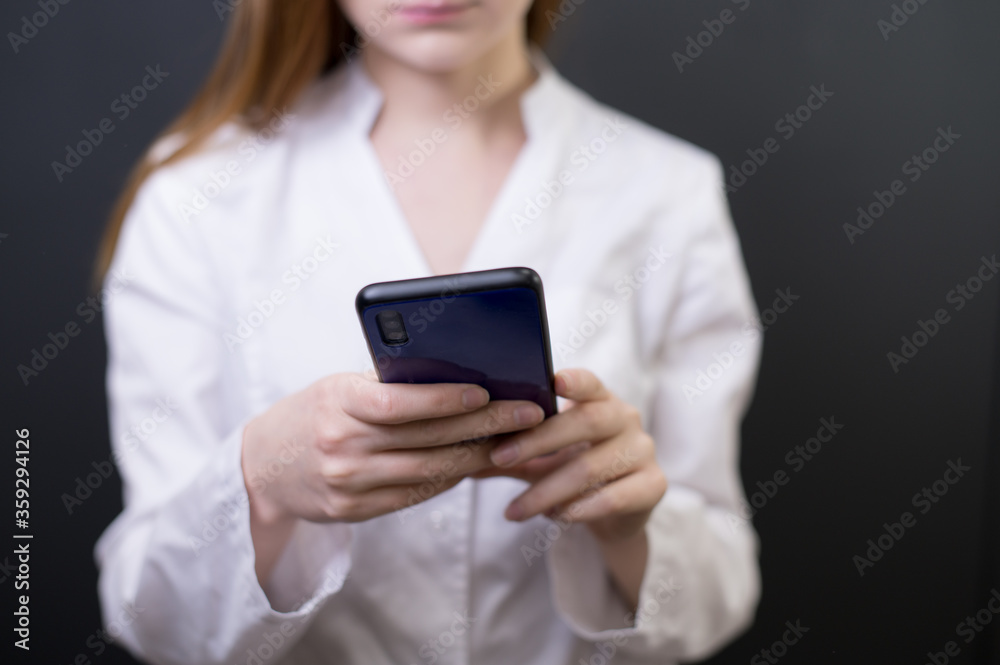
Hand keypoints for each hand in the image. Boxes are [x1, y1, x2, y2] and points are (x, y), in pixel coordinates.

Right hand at [241, 372, 544, 579]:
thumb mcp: (340, 388)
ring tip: (513, 441)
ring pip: (428, 472)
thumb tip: (457, 381)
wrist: (262, 466)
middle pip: (427, 439)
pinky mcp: (353, 511)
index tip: (485, 394)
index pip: (399, 403)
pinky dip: (448, 478)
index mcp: (338, 402)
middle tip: (528, 415)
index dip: (445, 400)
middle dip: (485, 426)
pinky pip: (413, 495)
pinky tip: (475, 464)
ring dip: (477, 456)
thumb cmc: (314, 413)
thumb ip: (388, 388)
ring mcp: (347, 483)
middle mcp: (341, 445)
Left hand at [478, 368, 666, 543]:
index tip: (553, 382)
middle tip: (499, 457)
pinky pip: (616, 497)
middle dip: (539, 441)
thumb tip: (454, 449)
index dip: (575, 381)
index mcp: (600, 400)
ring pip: (593, 467)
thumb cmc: (569, 471)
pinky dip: (581, 508)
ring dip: (549, 490)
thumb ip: (506, 451)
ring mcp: (643, 451)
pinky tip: (555, 517)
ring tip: (515, 510)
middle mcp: (626, 418)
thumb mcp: (536, 459)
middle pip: (586, 422)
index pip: (590, 383)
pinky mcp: (654, 485)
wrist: (613, 513)